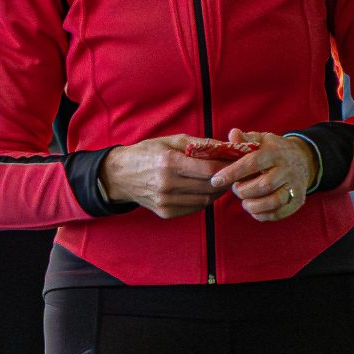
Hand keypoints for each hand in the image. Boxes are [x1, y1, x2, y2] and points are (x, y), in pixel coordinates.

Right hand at [98, 138, 222, 218]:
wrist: (119, 175)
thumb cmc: (146, 153)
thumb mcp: (169, 141)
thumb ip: (198, 143)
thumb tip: (225, 146)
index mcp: (168, 163)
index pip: (207, 170)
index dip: (225, 167)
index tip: (234, 162)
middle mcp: (167, 185)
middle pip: (208, 186)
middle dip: (225, 179)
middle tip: (233, 172)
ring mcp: (165, 201)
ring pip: (204, 200)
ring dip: (216, 191)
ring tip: (221, 181)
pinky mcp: (165, 213)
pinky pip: (194, 208)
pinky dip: (204, 199)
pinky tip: (206, 190)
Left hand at [211, 130, 318, 221]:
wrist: (304, 159)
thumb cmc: (274, 150)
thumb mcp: (261, 139)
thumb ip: (245, 139)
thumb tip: (233, 134)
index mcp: (275, 152)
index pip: (252, 162)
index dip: (232, 172)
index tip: (216, 180)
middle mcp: (287, 169)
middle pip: (263, 185)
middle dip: (243, 191)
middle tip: (236, 189)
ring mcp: (295, 186)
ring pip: (273, 202)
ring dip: (253, 206)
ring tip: (245, 201)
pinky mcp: (298, 200)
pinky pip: (279, 213)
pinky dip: (263, 215)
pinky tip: (255, 209)